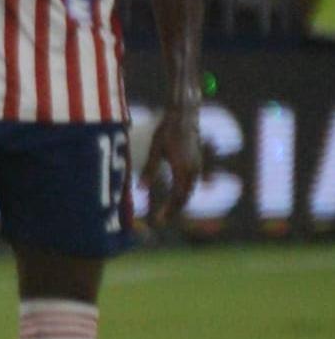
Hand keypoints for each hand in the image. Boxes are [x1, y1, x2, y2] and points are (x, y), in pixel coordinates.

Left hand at [141, 102, 202, 222]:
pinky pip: (193, 183)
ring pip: (190, 191)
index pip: (178, 198)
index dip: (169, 211)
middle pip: (185, 197)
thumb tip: (140, 190)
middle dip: (173, 211)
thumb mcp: (155, 150)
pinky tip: (178, 200)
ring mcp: (198, 166)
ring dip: (179, 203)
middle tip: (160, 222)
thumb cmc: (167, 130)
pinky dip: (185, 193)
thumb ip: (149, 171)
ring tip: (166, 213)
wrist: (184, 115)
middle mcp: (194, 170)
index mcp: (183, 169)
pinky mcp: (198, 162)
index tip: (159, 222)